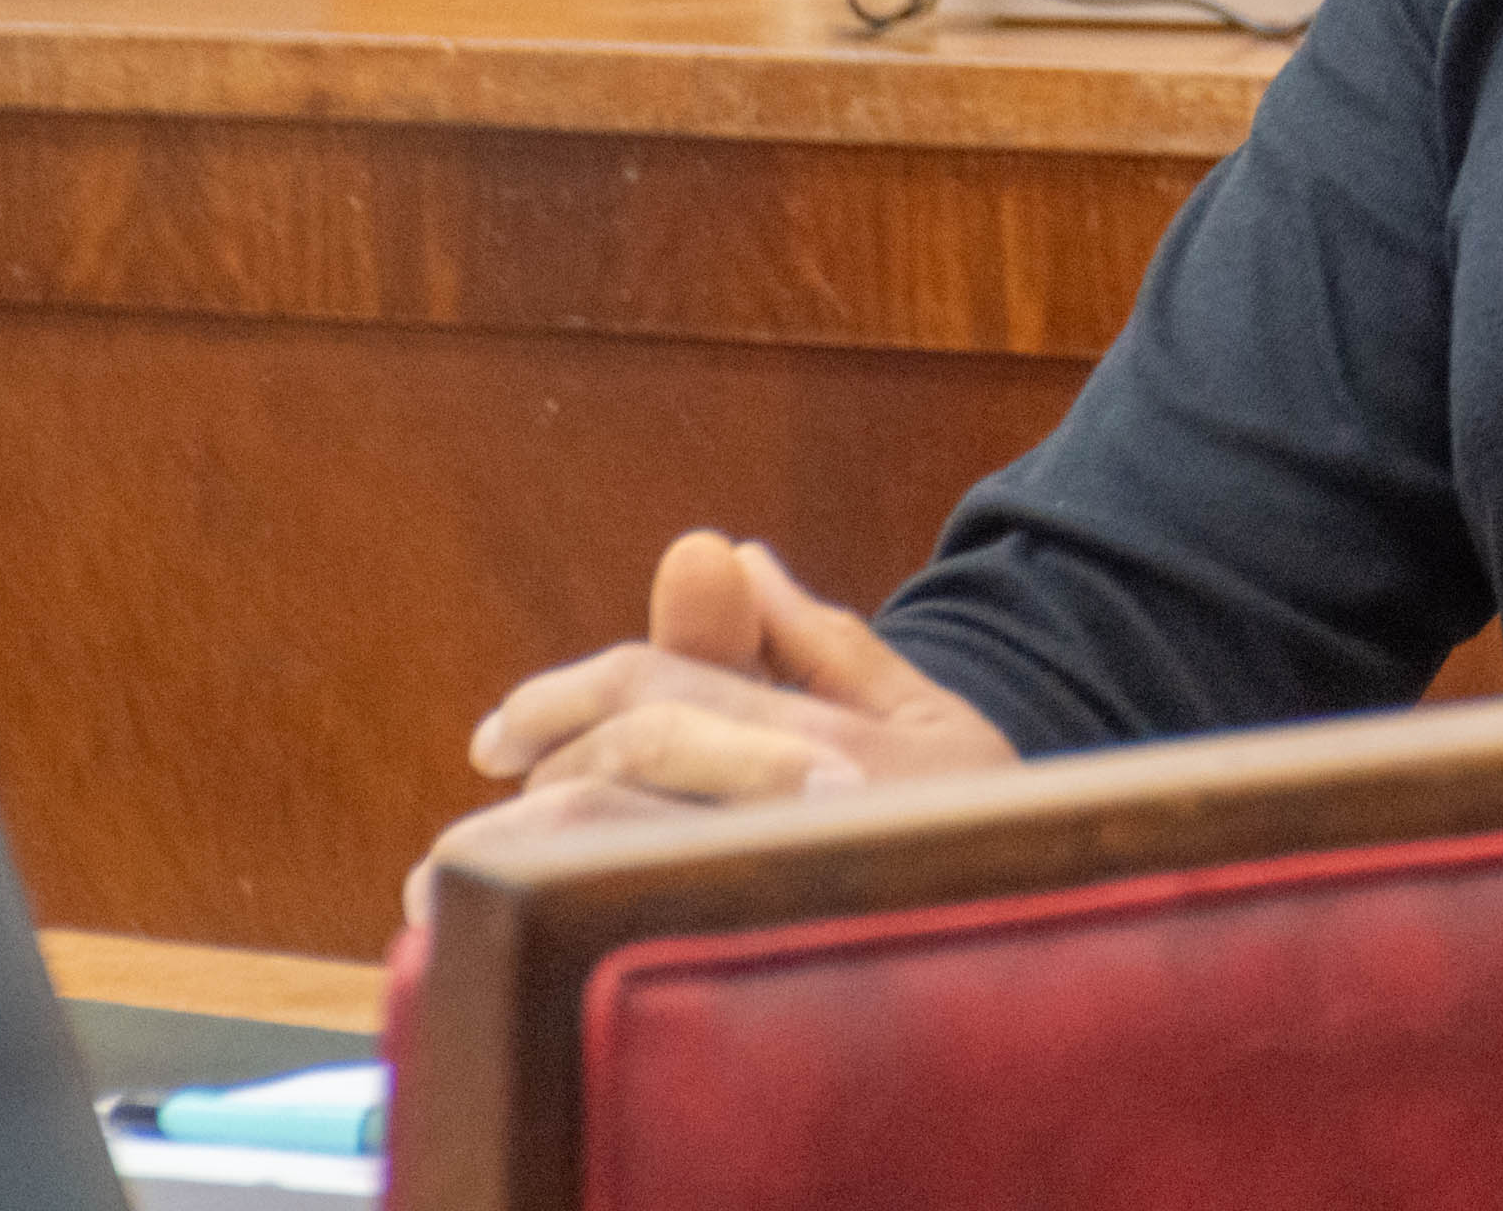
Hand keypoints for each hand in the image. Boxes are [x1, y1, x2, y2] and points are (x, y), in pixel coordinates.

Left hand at [410, 530, 1012, 921]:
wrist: (1052, 936)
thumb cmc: (974, 822)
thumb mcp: (916, 716)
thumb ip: (813, 641)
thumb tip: (724, 552)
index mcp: (836, 740)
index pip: (666, 691)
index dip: (564, 702)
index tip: (496, 739)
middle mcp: (812, 806)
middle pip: (631, 760)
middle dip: (538, 784)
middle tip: (475, 824)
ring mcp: (786, 882)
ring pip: (613, 848)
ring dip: (518, 854)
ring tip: (450, 878)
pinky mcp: (764, 950)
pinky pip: (627, 925)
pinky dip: (553, 917)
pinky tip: (504, 931)